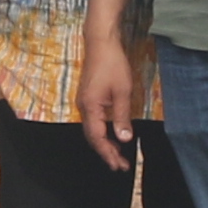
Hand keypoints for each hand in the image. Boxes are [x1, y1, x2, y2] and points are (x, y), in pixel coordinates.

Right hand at [79, 31, 140, 166]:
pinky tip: (112, 134)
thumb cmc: (113, 64)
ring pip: (92, 130)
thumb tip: (124, 139)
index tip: (118, 165)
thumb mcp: (123, 91)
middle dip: (106, 152)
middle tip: (119, 165)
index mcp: (90, 107)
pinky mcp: (88, 97)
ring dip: (104, 143)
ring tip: (117, 154)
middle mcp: (83, 107)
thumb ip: (122, 116)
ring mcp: (84, 102)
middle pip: (92, 137)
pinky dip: (102, 132)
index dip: (108, 153)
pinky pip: (93, 121)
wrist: (100, 42)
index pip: (97, 138)